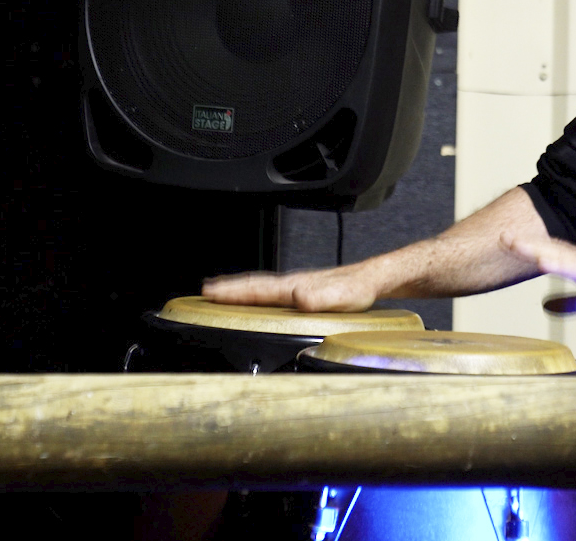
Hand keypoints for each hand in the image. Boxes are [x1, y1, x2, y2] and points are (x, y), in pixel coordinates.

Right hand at [200, 264, 379, 312]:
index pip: (258, 290)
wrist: (371, 279)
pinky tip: (256, 296)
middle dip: (228, 288)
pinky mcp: (303, 291)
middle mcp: (292, 284)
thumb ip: (320, 297)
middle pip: (254, 285)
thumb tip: (298, 298)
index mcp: (294, 286)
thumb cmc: (357, 290)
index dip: (233, 292)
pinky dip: (256, 291)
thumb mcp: (341, 297)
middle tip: (204, 291)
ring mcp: (296, 285)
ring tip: (221, 290)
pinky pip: (272, 290)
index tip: (209, 293)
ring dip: (239, 288)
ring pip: (261, 286)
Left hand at [499, 231, 575, 325]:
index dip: (528, 247)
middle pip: (549, 248)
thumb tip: (545, 306)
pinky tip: (541, 260)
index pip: (550, 252)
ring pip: (558, 254)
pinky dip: (557, 263)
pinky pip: (575, 269)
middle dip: (524, 242)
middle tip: (500, 236)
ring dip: (534, 247)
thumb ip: (568, 303)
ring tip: (512, 243)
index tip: (507, 242)